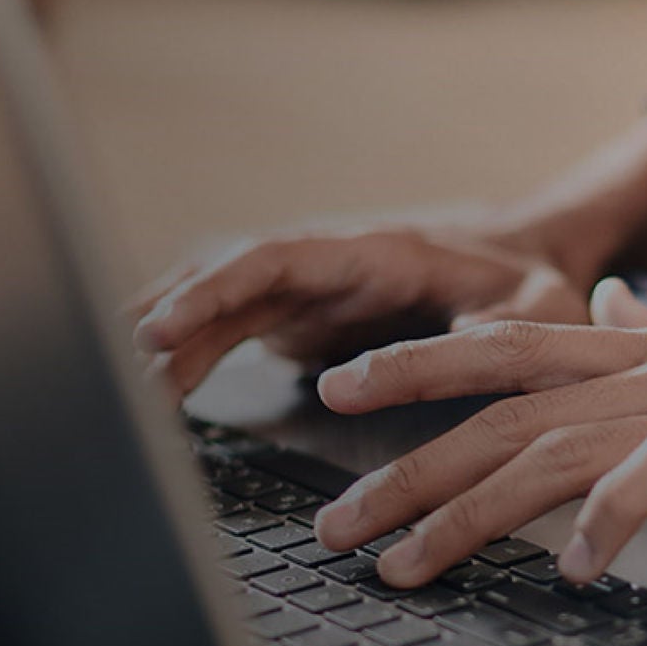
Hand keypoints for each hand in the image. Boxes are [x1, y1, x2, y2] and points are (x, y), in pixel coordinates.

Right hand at [129, 215, 599, 401]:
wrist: (531, 258)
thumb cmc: (533, 284)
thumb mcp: (526, 316)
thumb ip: (464, 343)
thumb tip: (370, 381)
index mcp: (372, 252)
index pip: (269, 261)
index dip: (208, 293)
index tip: (157, 329)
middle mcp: (326, 262)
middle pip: (224, 280)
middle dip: (164, 324)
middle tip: (113, 380)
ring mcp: (307, 288)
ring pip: (218, 303)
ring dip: (167, 342)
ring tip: (120, 393)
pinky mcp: (300, 316)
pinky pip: (231, 330)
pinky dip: (190, 355)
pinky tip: (152, 389)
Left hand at [311, 280, 646, 585]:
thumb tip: (600, 302)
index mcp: (639, 348)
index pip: (503, 346)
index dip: (415, 363)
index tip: (335, 389)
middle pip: (499, 412)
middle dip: (405, 469)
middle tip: (334, 525)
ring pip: (548, 452)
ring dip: (465, 516)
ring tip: (405, 569)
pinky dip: (602, 528)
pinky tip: (566, 575)